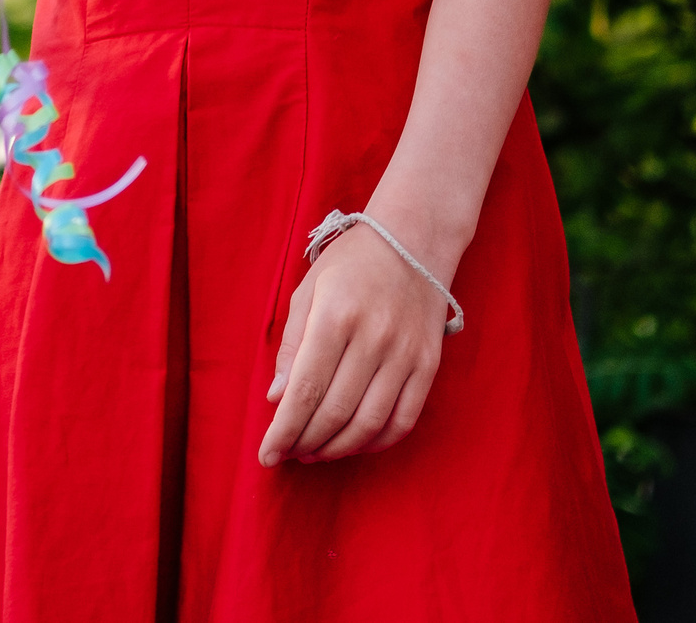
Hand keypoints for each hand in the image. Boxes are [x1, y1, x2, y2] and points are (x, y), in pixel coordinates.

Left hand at [258, 223, 447, 466]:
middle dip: (305, 442)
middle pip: (334, 412)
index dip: (284, 430)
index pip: (305, 389)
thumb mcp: (309, 290)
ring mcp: (405, 352)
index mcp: (336, 315)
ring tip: (315, 452)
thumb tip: (277, 399)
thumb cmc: (351, 264)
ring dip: (337, 449)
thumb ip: (291, 344)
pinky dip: (377, 442)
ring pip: (368, 424)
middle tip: (289, 453)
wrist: (413, 239)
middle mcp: (373, 336)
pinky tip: (355, 444)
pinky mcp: (428, 364)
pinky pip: (403, 420)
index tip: (267, 455)